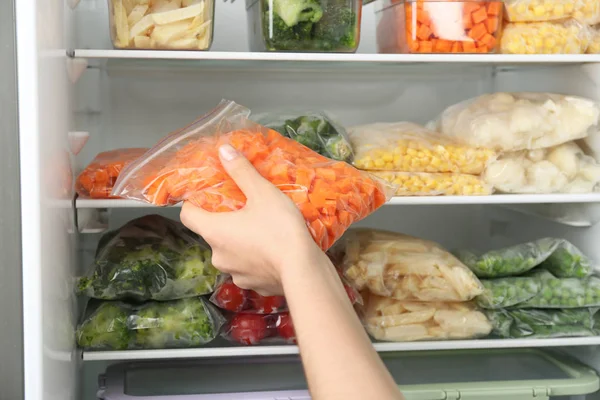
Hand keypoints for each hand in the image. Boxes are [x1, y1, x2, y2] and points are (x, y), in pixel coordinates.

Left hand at [180, 144, 320, 295]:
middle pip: (212, 234)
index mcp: (214, 231)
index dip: (194, 203)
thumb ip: (241, 171)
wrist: (304, 270)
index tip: (207, 195)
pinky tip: (274, 253)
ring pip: (231, 253)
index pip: (187, 215)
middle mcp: (218, 256)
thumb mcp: (263, 193)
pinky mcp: (253, 287)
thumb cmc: (280, 228)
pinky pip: (249, 269)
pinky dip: (256, 260)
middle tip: (245, 210)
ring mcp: (235, 274)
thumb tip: (223, 150)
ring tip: (263, 232)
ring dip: (241, 243)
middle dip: (225, 222)